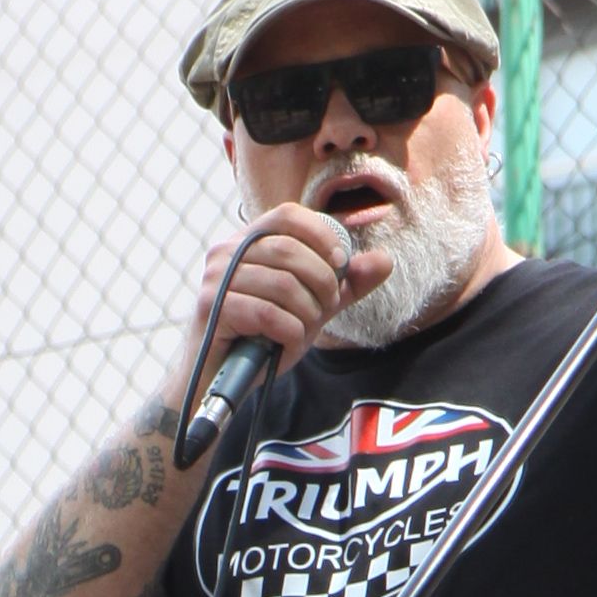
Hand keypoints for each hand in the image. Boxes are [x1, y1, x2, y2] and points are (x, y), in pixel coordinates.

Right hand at [174, 203, 389, 425]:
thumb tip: (385, 261)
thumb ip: (345, 284)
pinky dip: (289, 333)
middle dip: (321, 284)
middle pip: (290, 250)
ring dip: (306, 314)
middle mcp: (225, 252)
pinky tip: (285, 344)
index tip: (340, 265)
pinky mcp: (211, 309)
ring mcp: (215, 280)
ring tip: (302, 331)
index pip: (289, 215)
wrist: (223, 382)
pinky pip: (268, 314)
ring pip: (283, 285)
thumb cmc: (264, 338)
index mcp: (247, 241)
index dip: (322, 235)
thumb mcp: (312, 307)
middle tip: (324, 310)